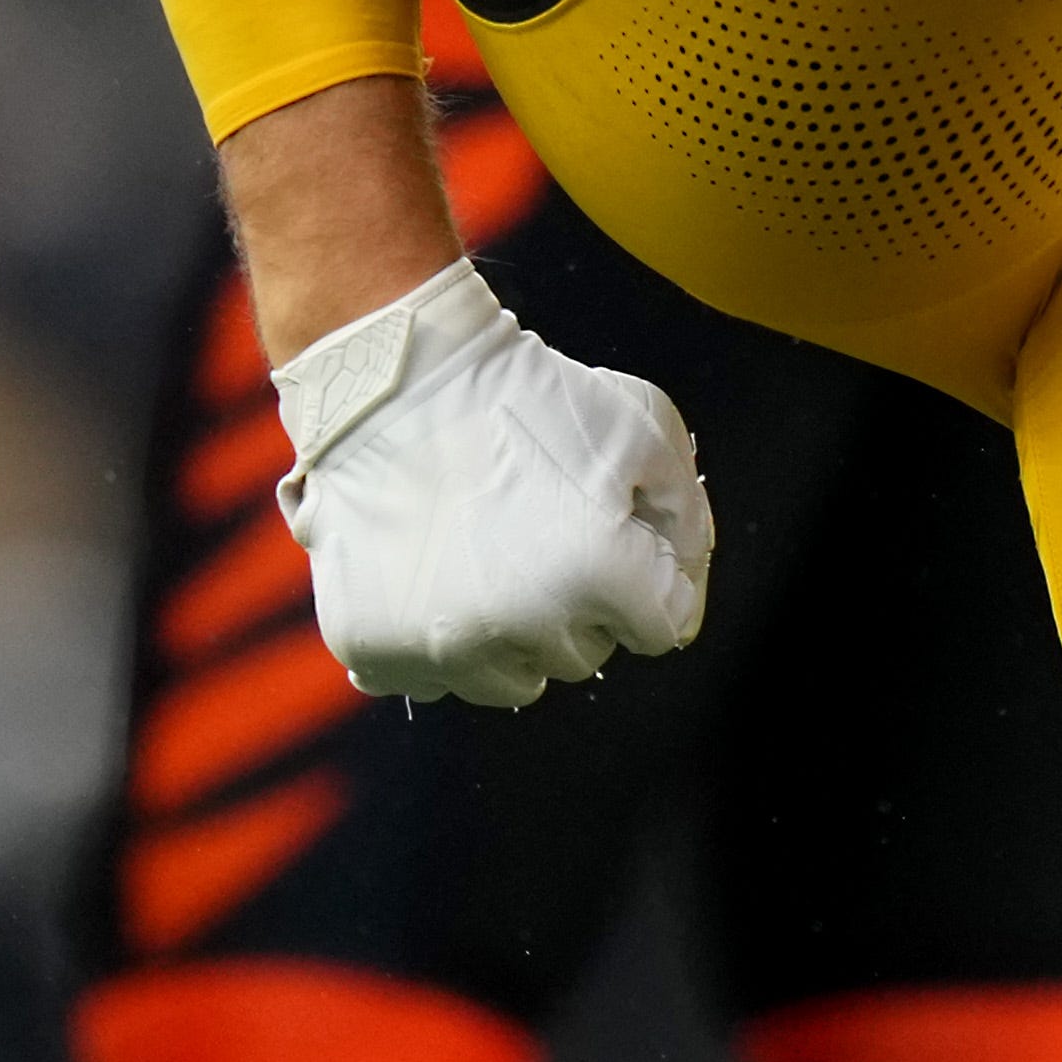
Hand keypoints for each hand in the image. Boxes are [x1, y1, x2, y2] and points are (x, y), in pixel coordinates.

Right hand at [271, 259, 711, 708]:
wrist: (389, 381)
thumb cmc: (521, 394)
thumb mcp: (638, 423)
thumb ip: (685, 510)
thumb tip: (683, 575)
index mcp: (594, 573)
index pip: (663, 626)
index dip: (651, 578)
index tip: (620, 539)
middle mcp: (521, 627)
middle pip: (586, 653)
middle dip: (584, 604)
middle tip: (549, 532)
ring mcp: (441, 647)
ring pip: (512, 680)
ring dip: (517, 634)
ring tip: (492, 557)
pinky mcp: (375, 648)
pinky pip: (433, 678)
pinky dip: (441, 642)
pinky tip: (434, 577)